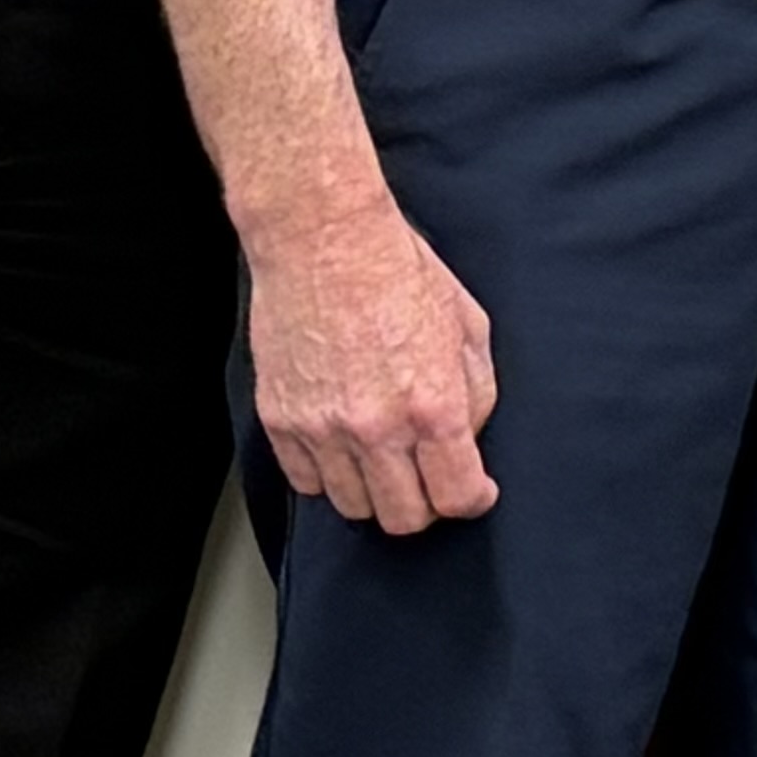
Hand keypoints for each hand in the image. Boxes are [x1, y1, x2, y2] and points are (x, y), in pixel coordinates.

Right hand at [246, 189, 498, 532]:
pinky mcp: (281, 419)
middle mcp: (376, 426)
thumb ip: (476, 394)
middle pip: (403, 518)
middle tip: (428, 480)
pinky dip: (327, 475)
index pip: (456, 497)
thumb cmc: (397, 269)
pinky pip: (306, 481)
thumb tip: (467, 438)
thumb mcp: (468, 326)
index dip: (472, 500)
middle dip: (425, 505)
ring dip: (374, 493)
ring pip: (352, 507)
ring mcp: (323, 428)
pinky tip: (343, 447)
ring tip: (383, 461)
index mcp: (432, 404)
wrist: (322, 238)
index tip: (473, 491)